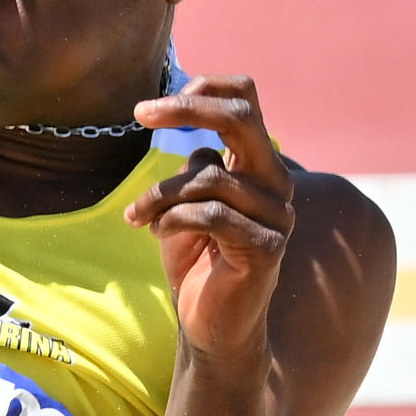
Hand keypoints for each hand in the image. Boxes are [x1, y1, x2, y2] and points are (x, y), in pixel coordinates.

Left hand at [125, 76, 293, 371]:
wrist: (211, 326)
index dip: (206, 88)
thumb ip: (194, 166)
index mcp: (259, 167)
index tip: (156, 103)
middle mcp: (277, 185)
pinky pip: (209, 214)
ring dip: (160, 193)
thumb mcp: (187, 203)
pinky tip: (154, 234)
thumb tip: (178, 122)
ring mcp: (276, 217)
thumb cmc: (196, 261)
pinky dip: (171, 219)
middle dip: (187, 109)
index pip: (246, 101)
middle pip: (241, 119)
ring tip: (138, 216)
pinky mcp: (265, 248)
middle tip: (140, 114)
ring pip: (209, 176)